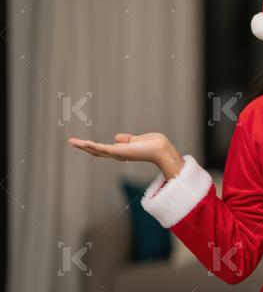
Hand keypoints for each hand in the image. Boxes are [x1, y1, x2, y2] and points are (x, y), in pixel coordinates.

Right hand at [68, 133, 184, 179]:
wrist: (162, 149)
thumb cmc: (154, 144)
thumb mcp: (138, 139)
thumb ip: (127, 139)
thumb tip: (116, 137)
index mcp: (122, 151)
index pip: (104, 149)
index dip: (92, 146)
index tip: (82, 142)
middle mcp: (118, 154)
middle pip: (97, 151)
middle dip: (83, 147)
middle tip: (70, 142)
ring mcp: (118, 154)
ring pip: (97, 150)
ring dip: (84, 146)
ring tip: (72, 142)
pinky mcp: (120, 152)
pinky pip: (103, 149)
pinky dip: (93, 146)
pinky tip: (84, 143)